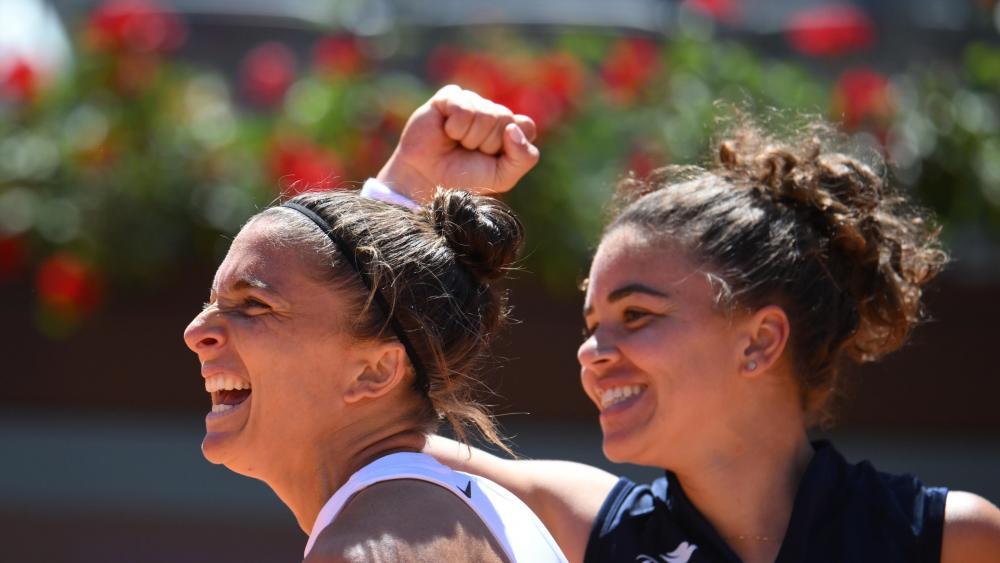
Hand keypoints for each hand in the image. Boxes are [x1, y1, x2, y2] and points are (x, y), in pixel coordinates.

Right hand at [376, 85, 539, 202]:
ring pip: (486, 114)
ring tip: (456, 143)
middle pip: (505, 119)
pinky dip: (455, 127)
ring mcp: (472, 102)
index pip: (526, 126)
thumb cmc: (466, 178)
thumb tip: (514, 128)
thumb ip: (524, 157)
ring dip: (469, 138)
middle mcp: (493, 112)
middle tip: (469, 152)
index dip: (510, 146)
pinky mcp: (450, 96)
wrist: (428, 180)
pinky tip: (446, 131)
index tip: (492, 158)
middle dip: (487, 144)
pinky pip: (464, 108)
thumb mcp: (504, 177)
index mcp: (509, 129)